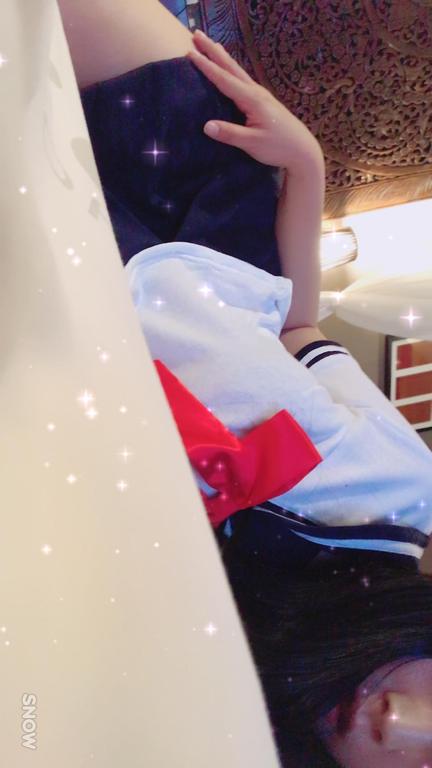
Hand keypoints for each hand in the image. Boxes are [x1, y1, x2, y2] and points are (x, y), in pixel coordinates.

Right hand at [188, 30, 323, 175]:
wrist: (302, 150)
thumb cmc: (278, 147)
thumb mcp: (253, 143)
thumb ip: (230, 134)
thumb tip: (206, 126)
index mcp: (252, 100)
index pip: (224, 80)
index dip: (207, 67)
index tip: (190, 53)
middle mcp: (256, 92)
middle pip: (231, 67)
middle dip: (213, 51)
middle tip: (196, 34)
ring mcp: (260, 95)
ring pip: (237, 71)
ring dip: (222, 57)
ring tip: (212, 45)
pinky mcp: (262, 101)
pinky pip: (242, 80)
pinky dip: (231, 70)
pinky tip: (229, 70)